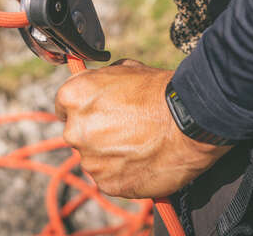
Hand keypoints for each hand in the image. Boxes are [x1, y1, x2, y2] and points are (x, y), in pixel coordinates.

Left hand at [55, 59, 231, 198]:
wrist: (188, 121)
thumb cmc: (158, 91)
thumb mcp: (124, 69)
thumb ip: (100, 81)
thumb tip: (97, 86)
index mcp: (73, 97)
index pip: (63, 106)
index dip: (83, 108)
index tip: (97, 111)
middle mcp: (75, 130)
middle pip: (78, 134)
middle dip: (95, 132)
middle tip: (125, 128)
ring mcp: (90, 160)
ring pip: (94, 158)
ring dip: (109, 154)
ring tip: (139, 144)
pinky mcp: (108, 184)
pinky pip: (110, 178)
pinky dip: (123, 173)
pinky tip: (143, 160)